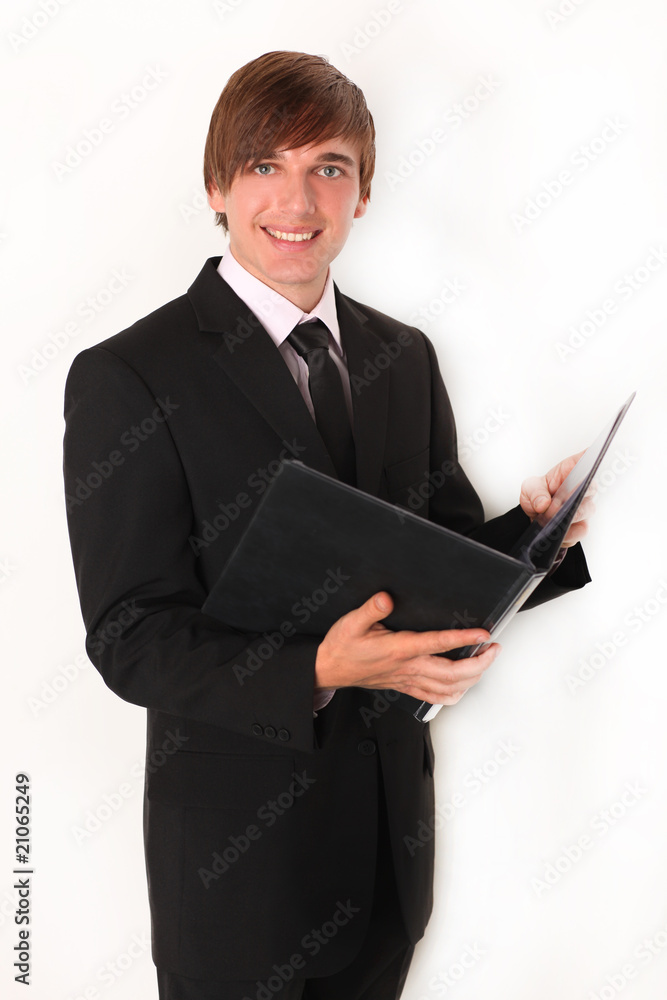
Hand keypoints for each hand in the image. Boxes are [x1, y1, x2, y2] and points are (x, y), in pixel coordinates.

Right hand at [314, 591, 500, 705]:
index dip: (463, 639)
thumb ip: (371, 609)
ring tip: (485, 662)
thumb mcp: (351, 622)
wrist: (331, 670)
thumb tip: (386, 598)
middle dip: (480, 662)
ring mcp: (409, 680)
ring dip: (473, 677)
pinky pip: (437, 698)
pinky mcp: (407, 687)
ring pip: (449, 688)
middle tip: (493, 649)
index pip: (438, 644)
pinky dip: (456, 693)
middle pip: (453, 673)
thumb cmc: (343, 648)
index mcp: (399, 650)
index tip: (482, 633)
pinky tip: (464, 684)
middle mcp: (408, 668)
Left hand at [519, 451, 595, 547]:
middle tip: (558, 502)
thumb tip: (543, 503)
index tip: (591, 456)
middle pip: (590, 487)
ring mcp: (584, 506)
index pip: (587, 457)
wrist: (535, 517)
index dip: (592, 456)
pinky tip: (556, 532)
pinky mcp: (582, 525)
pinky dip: (567, 533)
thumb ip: (535, 493)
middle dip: (573, 495)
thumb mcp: (529, 489)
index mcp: (571, 471)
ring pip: (586, 510)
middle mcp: (583, 487)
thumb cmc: (538, 495)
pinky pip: (580, 529)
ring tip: (550, 519)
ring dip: (568, 516)